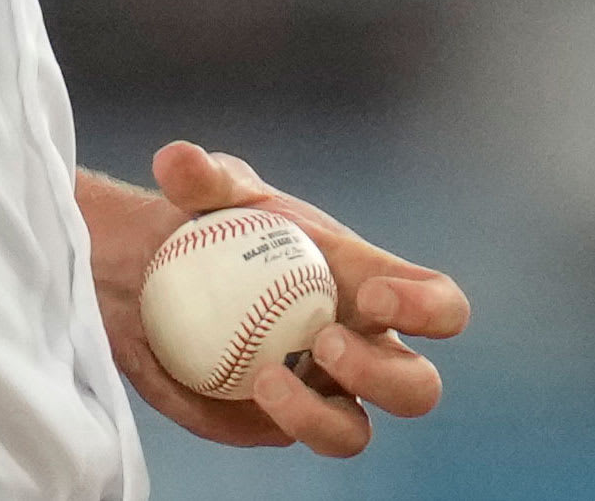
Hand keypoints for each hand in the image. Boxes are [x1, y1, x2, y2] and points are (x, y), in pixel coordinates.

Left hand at [77, 140, 470, 457]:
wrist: (155, 274)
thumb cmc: (211, 225)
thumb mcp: (208, 193)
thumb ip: (203, 176)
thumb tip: (178, 160)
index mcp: (371, 286)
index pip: (439, 306)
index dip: (427, 309)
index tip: (371, 294)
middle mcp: (361, 349)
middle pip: (416, 388)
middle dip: (380, 373)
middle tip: (323, 341)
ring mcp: (323, 394)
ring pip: (354, 434)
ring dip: (321, 417)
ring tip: (267, 377)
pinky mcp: (277, 422)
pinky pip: (288, 435)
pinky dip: (267, 419)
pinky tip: (235, 389)